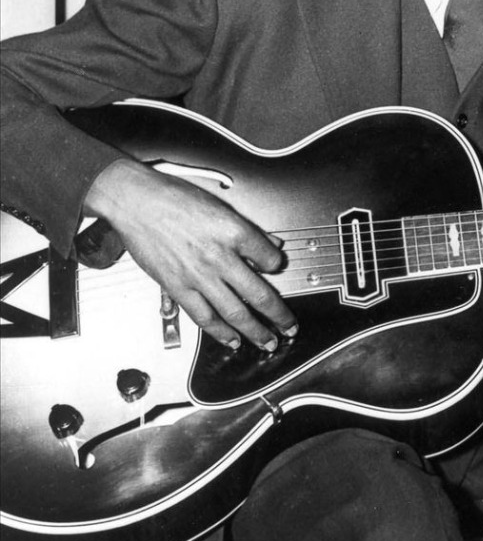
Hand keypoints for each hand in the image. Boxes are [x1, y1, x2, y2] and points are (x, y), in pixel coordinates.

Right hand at [84, 157, 296, 348]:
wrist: (136, 201)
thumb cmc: (174, 197)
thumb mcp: (220, 206)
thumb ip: (249, 230)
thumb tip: (272, 244)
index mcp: (234, 232)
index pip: (270, 259)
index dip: (278, 266)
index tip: (278, 270)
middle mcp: (220, 256)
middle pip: (259, 294)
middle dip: (278, 316)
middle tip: (289, 327)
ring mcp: (199, 275)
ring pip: (234, 312)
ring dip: (255, 332)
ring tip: (267, 343)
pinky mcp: (177, 287)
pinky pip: (204, 316)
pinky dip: (220, 332)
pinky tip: (232, 340)